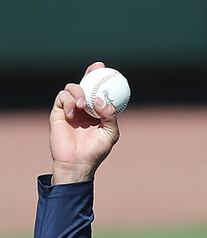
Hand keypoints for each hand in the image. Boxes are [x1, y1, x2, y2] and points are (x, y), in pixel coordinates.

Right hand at [49, 61, 120, 183]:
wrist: (78, 162)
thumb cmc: (96, 150)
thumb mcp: (110, 133)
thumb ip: (110, 116)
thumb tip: (99, 99)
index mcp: (97, 111)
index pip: (98, 92)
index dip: (100, 79)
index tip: (105, 69)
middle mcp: (84, 108)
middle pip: (85, 85)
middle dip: (90, 73)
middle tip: (96, 68)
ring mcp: (70, 109)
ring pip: (72, 88)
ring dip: (78, 92)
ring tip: (82, 105)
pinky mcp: (58, 112)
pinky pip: (61, 97)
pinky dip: (68, 101)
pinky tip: (73, 112)